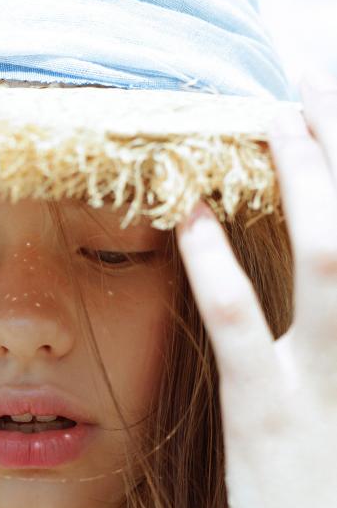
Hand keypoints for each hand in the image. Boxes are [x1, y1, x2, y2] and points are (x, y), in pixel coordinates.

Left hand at [175, 73, 336, 507]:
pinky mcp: (265, 417)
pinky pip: (239, 321)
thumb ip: (335, 387)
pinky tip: (186, 211)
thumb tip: (319, 338)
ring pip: (326, 258)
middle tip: (320, 91)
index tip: (336, 145)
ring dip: (305, 179)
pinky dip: (212, 262)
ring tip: (278, 113)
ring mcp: (327, 387)